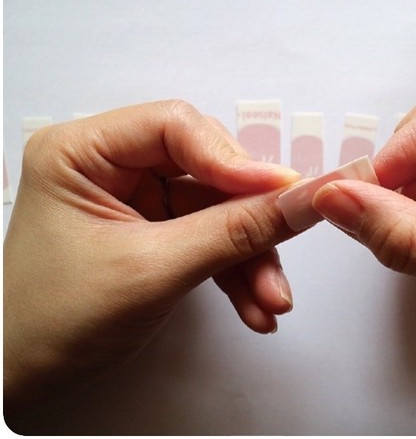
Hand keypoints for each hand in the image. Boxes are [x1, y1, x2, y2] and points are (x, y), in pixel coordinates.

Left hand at [3, 100, 299, 413]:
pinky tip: (253, 304)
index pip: (175, 126)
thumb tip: (297, 202)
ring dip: (250, 257)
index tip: (281, 193)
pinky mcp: (155, 232)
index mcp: (82, 151)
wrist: (25, 378)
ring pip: (217, 210)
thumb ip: (233, 233)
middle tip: (281, 250)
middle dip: (248, 223)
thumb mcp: (152, 271)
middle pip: (206, 170)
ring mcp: (137, 200)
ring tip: (269, 300)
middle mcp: (111, 166)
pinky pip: (211, 238)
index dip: (233, 159)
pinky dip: (235, 272)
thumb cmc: (50, 322)